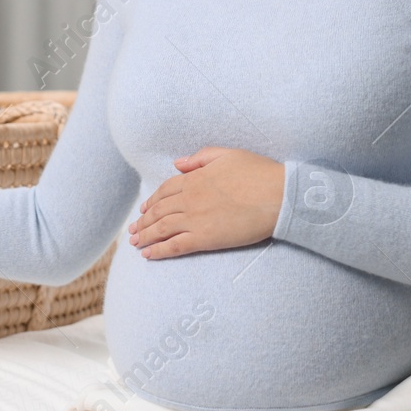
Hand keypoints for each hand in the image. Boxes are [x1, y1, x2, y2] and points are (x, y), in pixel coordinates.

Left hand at [127, 146, 285, 259]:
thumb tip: (178, 163)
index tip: (144, 210)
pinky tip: (148, 255)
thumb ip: (200, 157)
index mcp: (194, 179)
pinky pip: (175, 246)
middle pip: (158, 211)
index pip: (164, 191)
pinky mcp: (204, 239)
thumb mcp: (228, 154)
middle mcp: (189, 199)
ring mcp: (195, 219)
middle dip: (142, 222)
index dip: (152, 201)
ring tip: (135, 243)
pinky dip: (158, 251)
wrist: (277, 195)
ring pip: (161, 229)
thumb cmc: (258, 173)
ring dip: (145, 237)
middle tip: (133, 230)